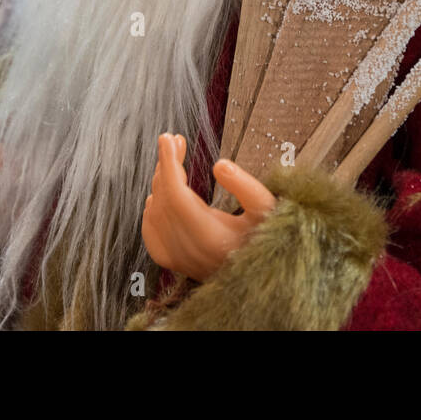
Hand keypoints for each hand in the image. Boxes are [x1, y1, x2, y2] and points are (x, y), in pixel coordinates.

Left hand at [141, 133, 275, 282]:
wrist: (264, 281)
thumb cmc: (270, 240)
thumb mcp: (267, 209)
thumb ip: (245, 186)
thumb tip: (219, 165)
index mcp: (209, 235)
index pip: (176, 192)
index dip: (169, 163)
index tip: (169, 138)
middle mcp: (188, 249)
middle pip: (164, 199)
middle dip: (165, 165)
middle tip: (175, 140)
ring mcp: (178, 258)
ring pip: (155, 213)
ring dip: (159, 183)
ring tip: (172, 161)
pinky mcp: (174, 263)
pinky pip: (151, 234)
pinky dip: (151, 210)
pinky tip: (158, 195)